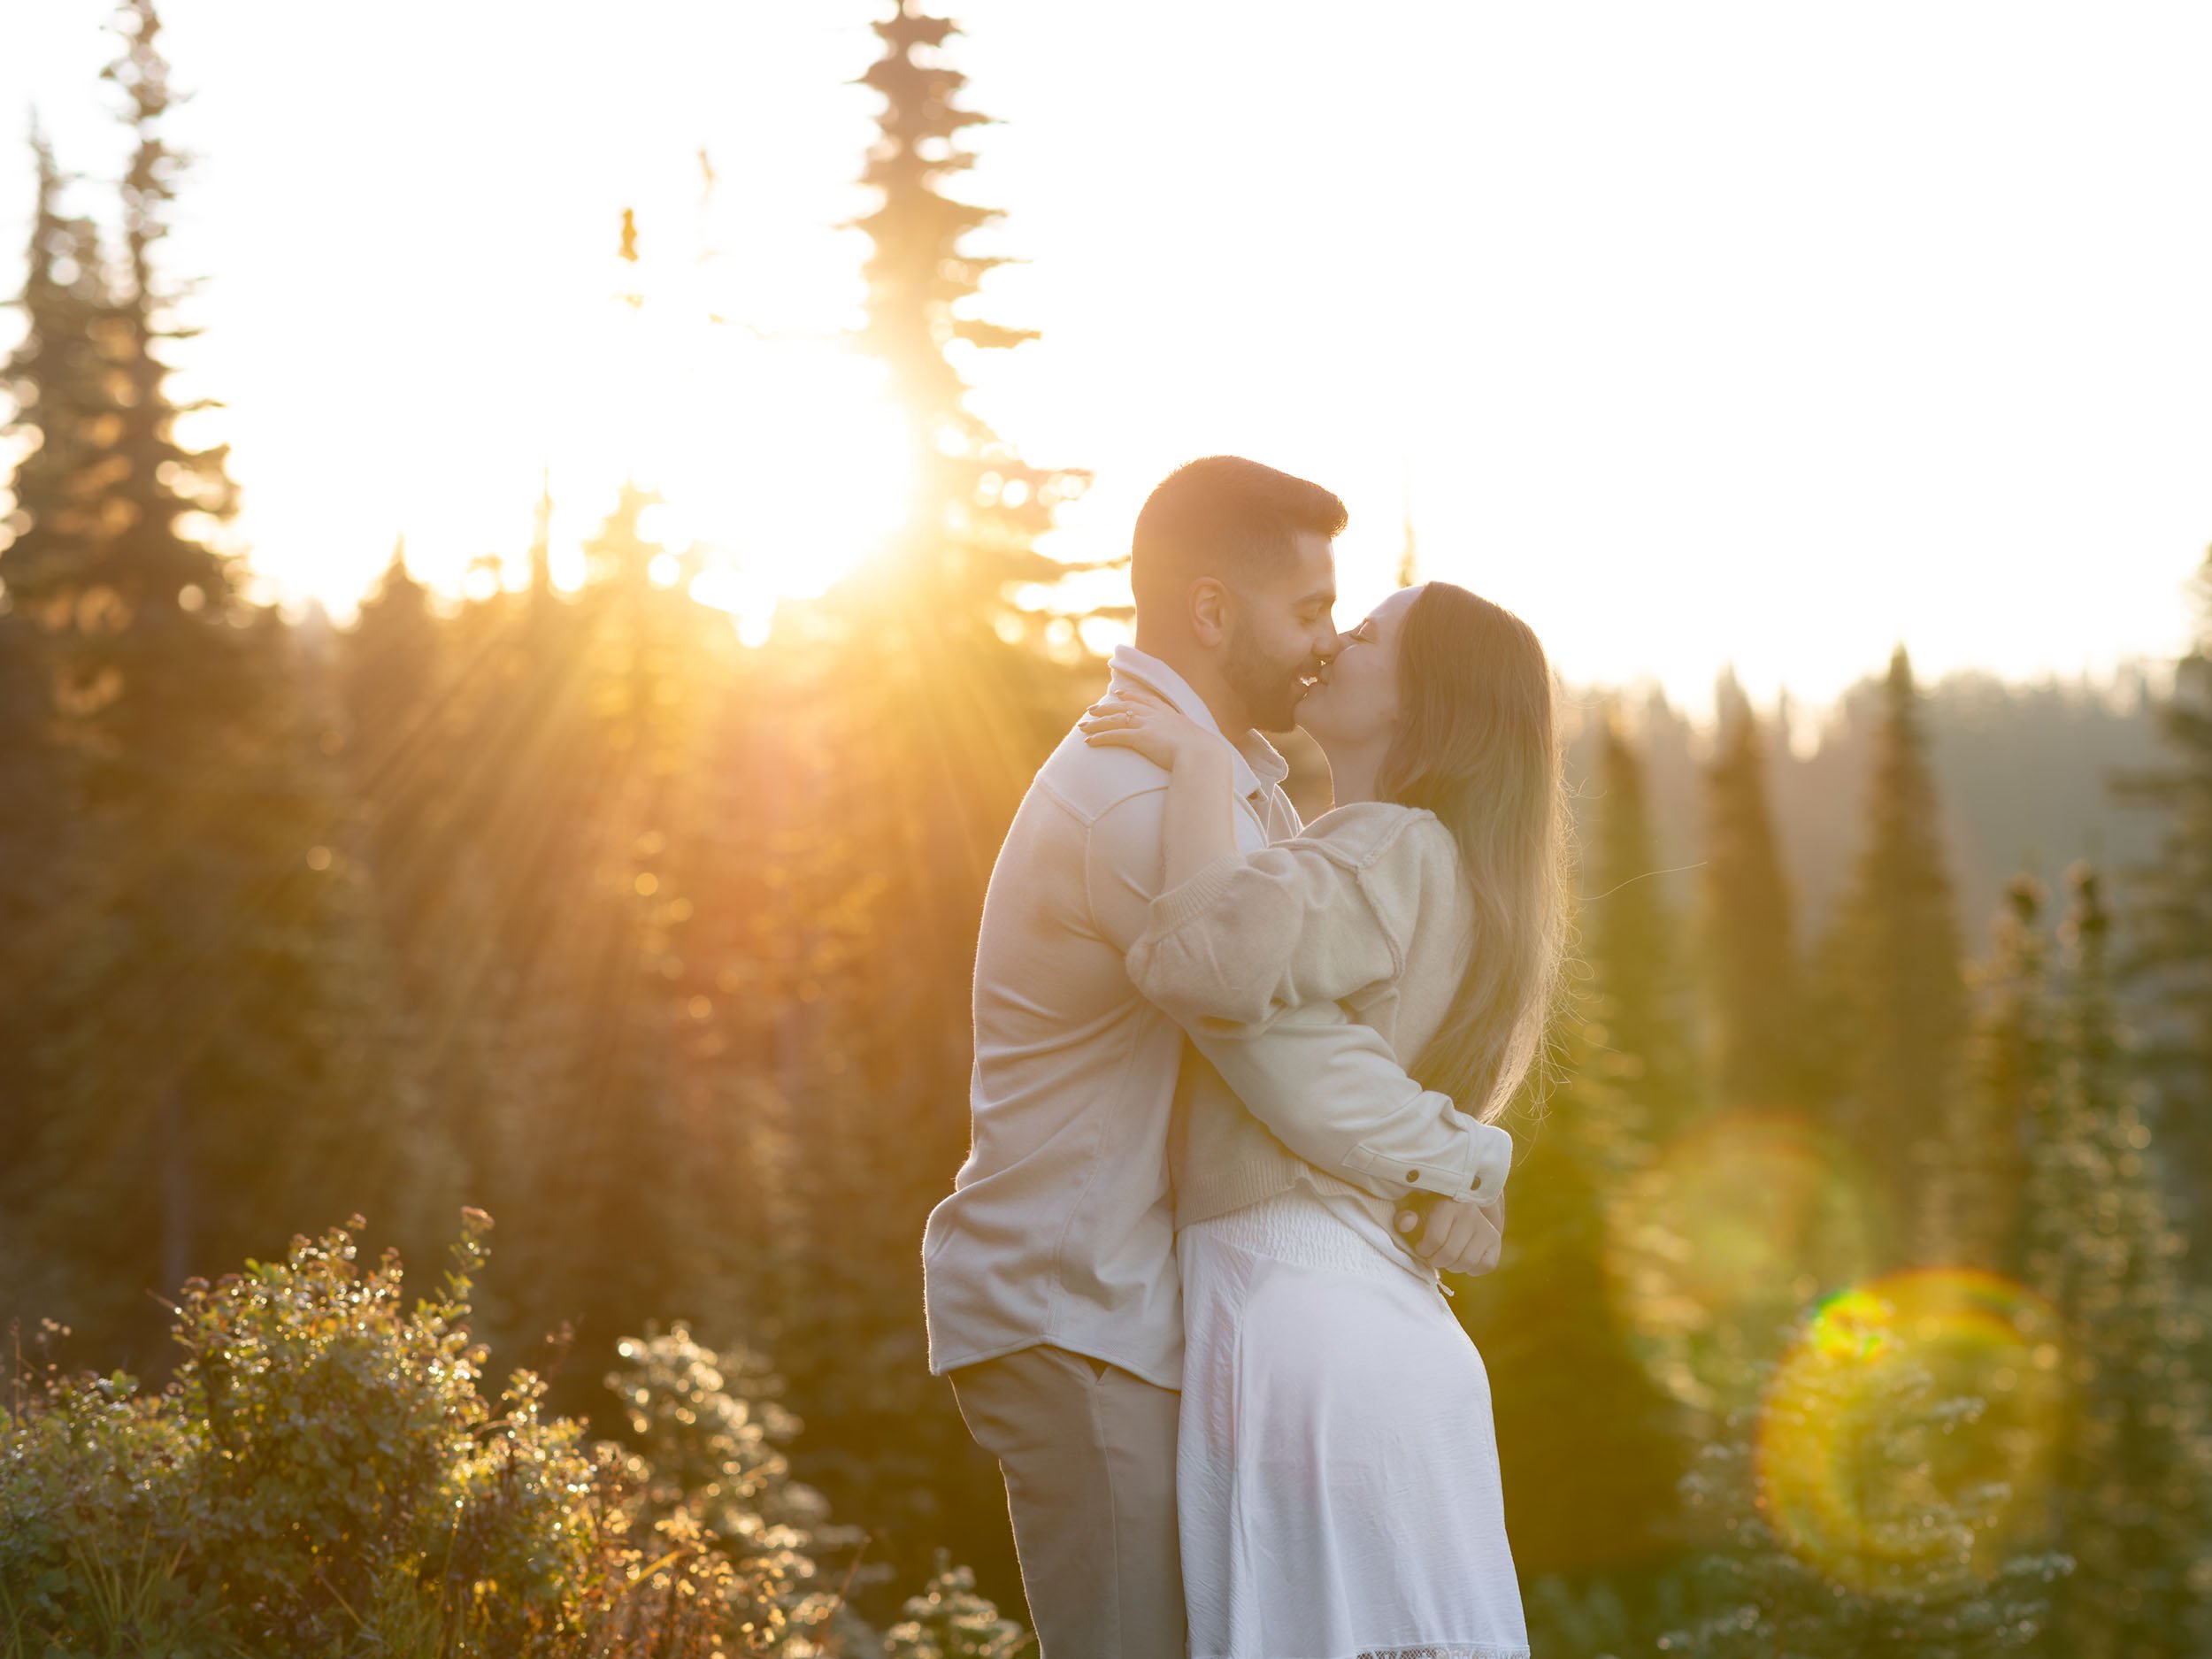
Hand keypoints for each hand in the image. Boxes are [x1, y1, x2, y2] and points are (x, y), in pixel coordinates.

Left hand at [1078, 681, 1215, 770]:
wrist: (1201, 753)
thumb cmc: (1203, 751)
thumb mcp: (1196, 740)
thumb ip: (1188, 739)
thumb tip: (1193, 747)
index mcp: (1168, 713)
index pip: (1145, 699)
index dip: (1130, 696)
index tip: (1119, 694)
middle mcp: (1155, 715)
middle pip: (1124, 706)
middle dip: (1106, 707)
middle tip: (1091, 709)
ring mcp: (1146, 724)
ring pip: (1114, 720)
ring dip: (1096, 723)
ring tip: (1082, 727)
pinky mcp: (1139, 737)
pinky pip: (1114, 735)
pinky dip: (1099, 737)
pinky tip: (1089, 742)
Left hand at [1393, 1191, 1503, 1277]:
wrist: (1457, 1207)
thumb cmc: (1429, 1213)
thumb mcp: (1414, 1212)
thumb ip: (1406, 1218)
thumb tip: (1405, 1223)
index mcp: (1448, 1205)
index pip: (1434, 1240)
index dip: (1424, 1250)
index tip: (1421, 1247)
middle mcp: (1470, 1214)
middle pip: (1450, 1254)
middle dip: (1436, 1260)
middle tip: (1433, 1256)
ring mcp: (1486, 1227)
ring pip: (1467, 1262)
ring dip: (1453, 1266)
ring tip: (1446, 1257)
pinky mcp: (1494, 1240)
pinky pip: (1486, 1265)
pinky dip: (1473, 1269)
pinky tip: (1463, 1258)